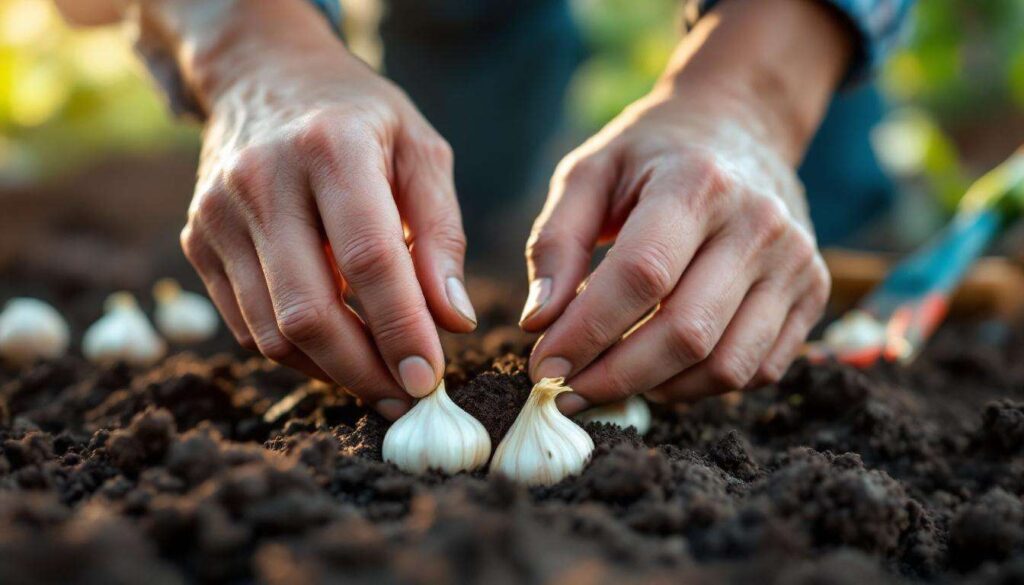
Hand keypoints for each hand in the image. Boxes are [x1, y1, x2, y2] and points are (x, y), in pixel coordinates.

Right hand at [177, 2, 475, 417]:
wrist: (263, 75)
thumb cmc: (360, 117)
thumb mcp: (420, 151)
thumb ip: (443, 234)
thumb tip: (453, 320)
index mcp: (332, 147)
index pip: (369, 260)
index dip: (401, 329)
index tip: (429, 379)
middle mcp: (263, 179)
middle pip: (309, 312)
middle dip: (363, 371)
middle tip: (405, 394)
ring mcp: (219, 213)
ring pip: (273, 332)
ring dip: (332, 370)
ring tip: (378, 375)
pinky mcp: (198, 239)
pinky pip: (247, 325)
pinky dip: (297, 351)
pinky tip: (336, 345)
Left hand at [521, 0, 850, 411]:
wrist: (742, 124)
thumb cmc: (651, 156)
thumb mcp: (590, 173)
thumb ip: (556, 242)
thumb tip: (539, 323)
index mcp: (697, 182)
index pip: (641, 276)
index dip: (587, 332)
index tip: (544, 366)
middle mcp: (758, 223)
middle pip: (686, 332)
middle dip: (615, 377)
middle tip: (568, 391)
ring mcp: (796, 261)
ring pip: (726, 366)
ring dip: (658, 390)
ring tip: (610, 381)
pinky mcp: (814, 292)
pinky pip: (758, 370)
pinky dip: (701, 387)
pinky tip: (660, 371)